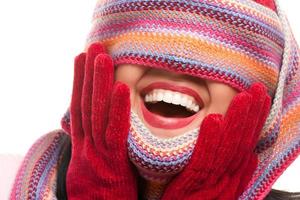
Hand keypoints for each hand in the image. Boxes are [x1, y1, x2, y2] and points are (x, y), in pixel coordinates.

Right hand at [66, 43, 136, 199]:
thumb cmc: (99, 196)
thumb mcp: (90, 169)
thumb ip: (93, 149)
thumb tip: (92, 132)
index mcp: (82, 147)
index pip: (80, 108)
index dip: (79, 82)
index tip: (81, 60)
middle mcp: (86, 145)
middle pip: (86, 104)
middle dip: (88, 74)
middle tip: (93, 46)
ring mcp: (97, 153)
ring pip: (97, 112)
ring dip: (99, 83)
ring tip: (102, 56)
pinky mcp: (112, 163)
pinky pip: (115, 133)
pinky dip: (118, 110)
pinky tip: (121, 88)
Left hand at [161, 83, 270, 199]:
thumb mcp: (218, 186)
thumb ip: (232, 170)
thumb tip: (251, 155)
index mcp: (233, 176)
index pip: (247, 143)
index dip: (256, 120)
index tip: (261, 98)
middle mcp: (228, 179)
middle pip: (243, 143)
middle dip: (251, 115)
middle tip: (257, 90)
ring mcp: (214, 183)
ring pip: (229, 149)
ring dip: (236, 122)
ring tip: (242, 98)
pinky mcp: (195, 185)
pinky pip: (204, 160)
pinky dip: (211, 140)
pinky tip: (214, 120)